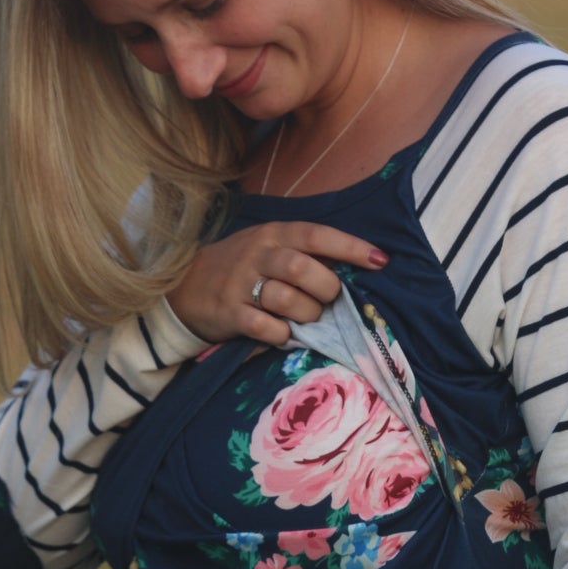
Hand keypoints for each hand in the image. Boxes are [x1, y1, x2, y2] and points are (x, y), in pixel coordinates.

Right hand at [166, 222, 388, 345]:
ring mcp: (240, 283)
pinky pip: (265, 327)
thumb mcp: (270, 248)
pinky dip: (282, 334)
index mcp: (274, 234)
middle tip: (329, 299)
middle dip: (326, 288)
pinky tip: (283, 333)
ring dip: (307, 314)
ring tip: (308, 318)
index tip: (380, 261)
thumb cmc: (242, 267)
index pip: (317, 235)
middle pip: (302, 268)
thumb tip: (355, 266)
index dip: (351, 248)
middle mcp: (257, 254)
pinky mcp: (229, 313)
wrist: (187, 286)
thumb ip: (306, 253)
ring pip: (286, 298)